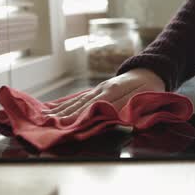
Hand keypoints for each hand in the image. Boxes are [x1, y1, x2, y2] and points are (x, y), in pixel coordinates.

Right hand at [41, 69, 164, 122]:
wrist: (150, 71)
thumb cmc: (150, 87)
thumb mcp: (145, 96)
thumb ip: (129, 106)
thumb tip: (115, 118)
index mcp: (115, 90)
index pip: (94, 105)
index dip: (80, 114)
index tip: (65, 123)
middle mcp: (103, 88)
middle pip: (82, 102)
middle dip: (65, 113)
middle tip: (47, 122)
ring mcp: (99, 88)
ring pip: (78, 99)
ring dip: (62, 108)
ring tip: (45, 116)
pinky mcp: (97, 89)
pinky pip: (79, 97)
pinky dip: (66, 102)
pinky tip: (54, 107)